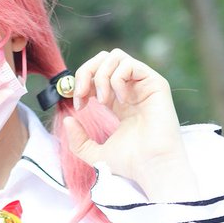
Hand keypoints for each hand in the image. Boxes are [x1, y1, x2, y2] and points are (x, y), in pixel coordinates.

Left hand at [65, 49, 198, 199]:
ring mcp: (144, 85)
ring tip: (102, 102)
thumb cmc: (130, 163)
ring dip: (101, 76)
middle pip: (104, 58)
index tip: (77, 103)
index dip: (82, 82)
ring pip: (116, 56)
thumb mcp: (94, 153)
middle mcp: (132, 89)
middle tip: (82, 95)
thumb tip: (67, 119)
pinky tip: (121, 102)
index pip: (97, 74)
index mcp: (119, 101)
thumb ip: (78, 140)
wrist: (151, 166)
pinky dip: (117, 79)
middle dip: (86, 72)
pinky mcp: (156, 83)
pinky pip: (130, 64)